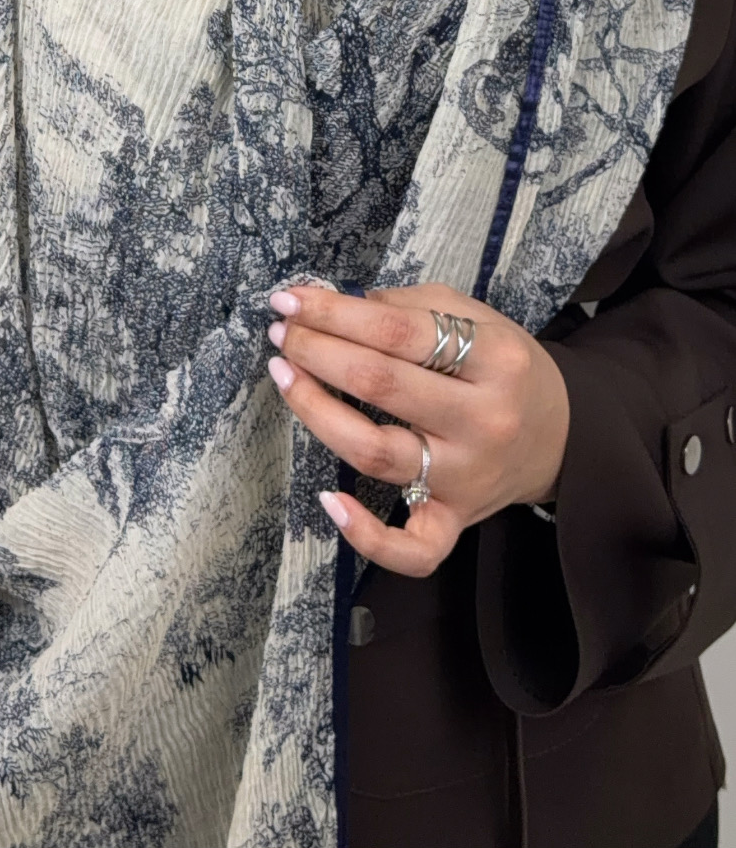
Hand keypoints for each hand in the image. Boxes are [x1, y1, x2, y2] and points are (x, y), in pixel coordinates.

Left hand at [265, 279, 569, 576]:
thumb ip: (410, 307)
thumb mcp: (476, 318)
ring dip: (316, 412)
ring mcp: (467, 476)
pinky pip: (412, 548)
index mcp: (494, 357)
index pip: (399, 331)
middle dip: (317, 352)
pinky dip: (366, 535)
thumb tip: (337, 303)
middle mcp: (482, 420)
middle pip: (381, 385)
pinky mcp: (456, 520)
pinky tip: (327, 499)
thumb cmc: (504, 369)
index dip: (335, 313)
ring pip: (377, 453)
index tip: (291, 300)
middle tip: (283, 333)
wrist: (563, 436)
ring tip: (285, 377)